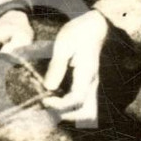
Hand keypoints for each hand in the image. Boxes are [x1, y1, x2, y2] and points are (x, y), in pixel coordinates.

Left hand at [43, 10, 108, 124]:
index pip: (76, 100)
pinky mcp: (87, 82)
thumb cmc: (79, 31)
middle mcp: (91, 82)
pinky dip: (70, 107)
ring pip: (86, 109)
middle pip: (86, 112)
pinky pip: (82, 101)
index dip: (60, 106)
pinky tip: (54, 101)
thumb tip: (48, 87)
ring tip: (50, 108)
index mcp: (87, 74)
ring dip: (69, 113)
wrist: (95, 24)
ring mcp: (91, 84)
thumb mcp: (64, 44)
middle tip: (48, 110)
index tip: (45, 101)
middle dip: (67, 116)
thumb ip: (57, 66)